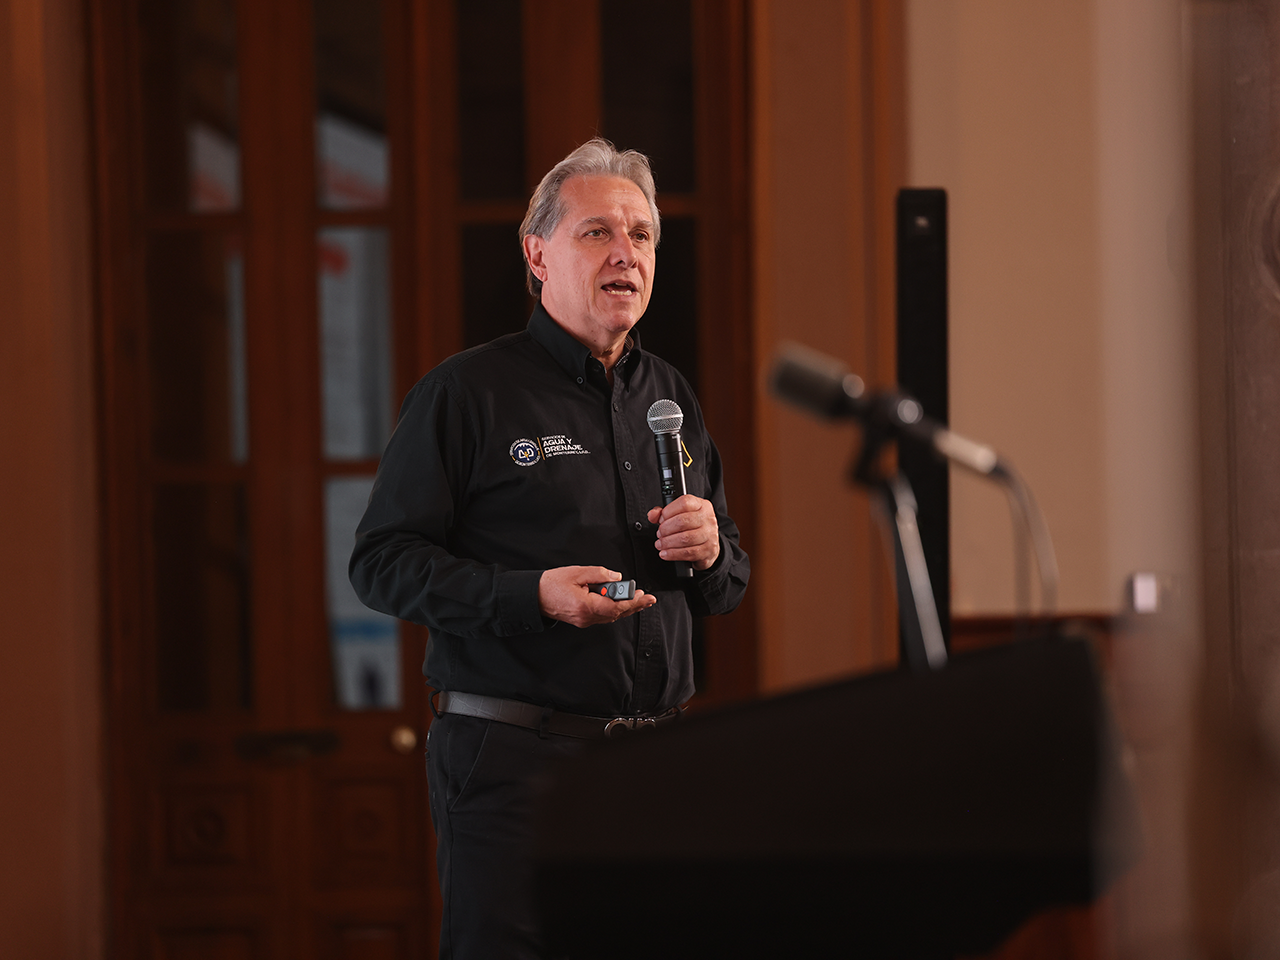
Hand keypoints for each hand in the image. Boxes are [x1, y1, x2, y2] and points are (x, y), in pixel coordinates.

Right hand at [538, 566, 656, 627]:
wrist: (535, 596)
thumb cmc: (552, 584)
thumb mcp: (577, 572)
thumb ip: (599, 574)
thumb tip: (616, 577)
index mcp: (585, 605)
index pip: (615, 607)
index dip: (632, 602)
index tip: (644, 596)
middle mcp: (586, 617)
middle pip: (616, 614)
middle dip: (634, 606)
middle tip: (647, 598)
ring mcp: (584, 621)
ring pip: (610, 617)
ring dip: (625, 608)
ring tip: (639, 599)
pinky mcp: (582, 620)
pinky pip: (603, 616)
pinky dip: (614, 610)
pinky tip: (620, 603)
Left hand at [647, 495, 719, 570]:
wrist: (708, 544)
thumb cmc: (692, 527)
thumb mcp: (679, 514)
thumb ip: (663, 512)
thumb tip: (652, 515)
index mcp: (701, 505)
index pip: (684, 503)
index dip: (668, 511)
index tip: (661, 519)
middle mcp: (708, 518)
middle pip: (682, 521)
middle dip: (665, 529)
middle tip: (659, 533)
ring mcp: (710, 535)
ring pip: (685, 538)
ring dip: (668, 542)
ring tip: (661, 544)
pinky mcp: (708, 550)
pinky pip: (688, 553)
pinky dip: (673, 554)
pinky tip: (665, 553)